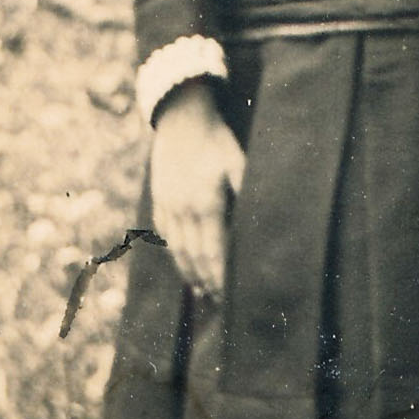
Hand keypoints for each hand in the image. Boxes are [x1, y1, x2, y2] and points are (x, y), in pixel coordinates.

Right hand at [148, 85, 242, 297]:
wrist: (180, 117)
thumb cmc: (216, 139)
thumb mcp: (238, 160)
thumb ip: (247, 190)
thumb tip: (258, 219)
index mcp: (206, 203)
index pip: (214, 250)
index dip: (221, 275)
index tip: (229, 294)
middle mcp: (183, 209)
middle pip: (194, 255)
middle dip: (206, 280)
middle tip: (218, 301)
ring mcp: (168, 205)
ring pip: (177, 248)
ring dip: (188, 272)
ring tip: (200, 291)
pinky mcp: (160, 199)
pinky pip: (166, 234)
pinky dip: (174, 253)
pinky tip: (183, 263)